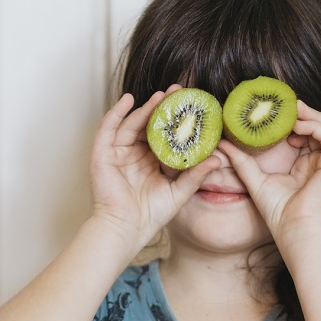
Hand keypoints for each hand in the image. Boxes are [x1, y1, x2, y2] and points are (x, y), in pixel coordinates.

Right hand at [89, 86, 219, 247]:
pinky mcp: (102, 155)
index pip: (165, 136)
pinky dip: (116, 113)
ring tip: (162, 95)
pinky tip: (128, 100)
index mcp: (150, 163)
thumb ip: (195, 175)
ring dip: (145, 108)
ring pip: (132, 124)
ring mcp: (117, 154)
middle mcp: (133, 156)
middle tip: (180, 91)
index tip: (193, 106)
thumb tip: (218, 159)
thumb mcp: (178, 192)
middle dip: (163, 108)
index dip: (177, 121)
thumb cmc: (149, 216)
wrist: (126, 229)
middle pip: (148, 125)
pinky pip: (108, 128)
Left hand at [221, 99, 320, 245]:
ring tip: (293, 111)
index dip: (296, 120)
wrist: (294, 230)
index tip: (276, 114)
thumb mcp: (256, 180)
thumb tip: (224, 143)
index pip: (309, 134)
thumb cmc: (279, 213)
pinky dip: (316, 126)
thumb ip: (243, 161)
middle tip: (286, 106)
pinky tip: (297, 126)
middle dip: (307, 113)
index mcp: (310, 165)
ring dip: (313, 115)